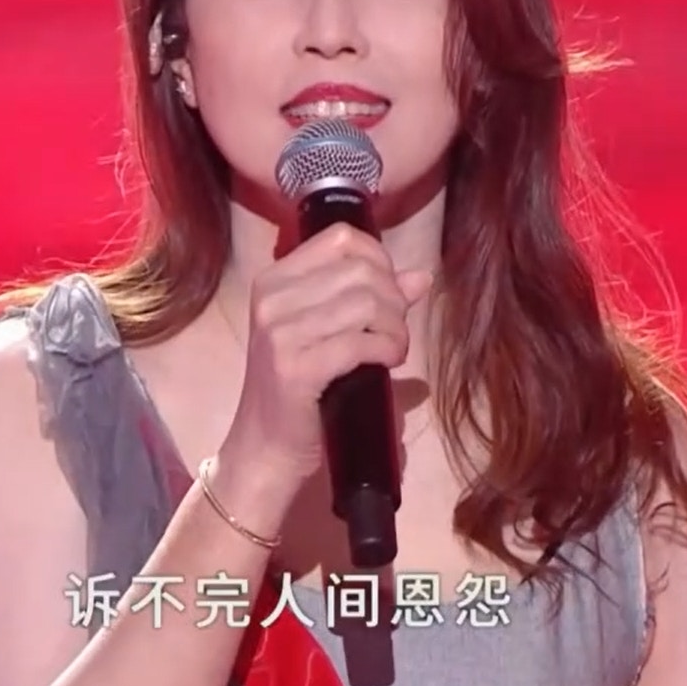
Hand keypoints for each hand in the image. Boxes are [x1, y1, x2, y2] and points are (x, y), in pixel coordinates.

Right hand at [219, 223, 433, 494]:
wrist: (266, 447)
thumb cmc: (300, 387)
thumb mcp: (329, 332)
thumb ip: (371, 297)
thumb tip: (421, 275)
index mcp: (275, 279)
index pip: (342, 238)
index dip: (379, 260)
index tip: (388, 293)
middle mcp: (272, 298)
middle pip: (362, 271)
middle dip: (394, 300)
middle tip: (394, 331)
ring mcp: (279, 332)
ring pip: (367, 303)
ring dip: (395, 328)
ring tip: (392, 349)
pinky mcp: (295, 367)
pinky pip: (362, 342)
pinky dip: (388, 350)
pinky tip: (388, 363)